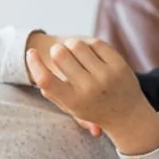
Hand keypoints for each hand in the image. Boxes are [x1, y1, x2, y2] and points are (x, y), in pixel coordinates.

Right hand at [26, 38, 158, 153]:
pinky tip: (89, 52)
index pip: (45, 80)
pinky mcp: (119, 64)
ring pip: (76, 44)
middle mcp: (89, 89)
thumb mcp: (70, 107)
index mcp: (72, 101)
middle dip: (55, 49)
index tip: (31, 52)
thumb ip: (52, 92)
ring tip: (73, 51)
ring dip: (71, 44)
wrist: (127, 114)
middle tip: (58, 52)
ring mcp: (106, 76)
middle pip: (60, 55)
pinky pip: (95, 43)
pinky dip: (89, 44)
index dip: (34, 63)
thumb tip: (35, 66)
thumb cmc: (91, 108)